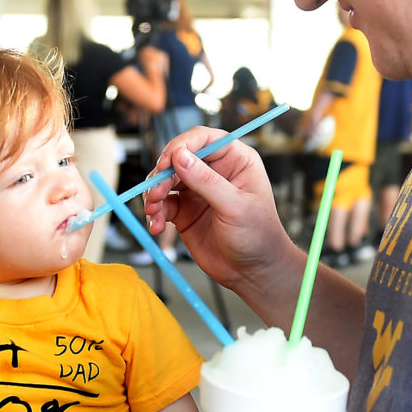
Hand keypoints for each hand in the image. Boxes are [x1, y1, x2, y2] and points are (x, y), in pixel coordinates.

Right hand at [142, 131, 293, 291]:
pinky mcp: (184, 211)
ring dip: (153, 195)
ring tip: (153, 212)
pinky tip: (156, 226)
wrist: (253, 272)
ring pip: (165, 181)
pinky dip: (154, 214)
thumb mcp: (235, 207)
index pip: (203, 138)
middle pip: (178, 159)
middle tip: (154, 194)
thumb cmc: (258, 237)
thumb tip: (179, 157)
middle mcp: (214, 171)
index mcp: (235, 160)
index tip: (167, 162)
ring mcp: (197, 191)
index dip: (182, 146)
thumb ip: (206, 181)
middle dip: (162, 175)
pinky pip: (162, 204)